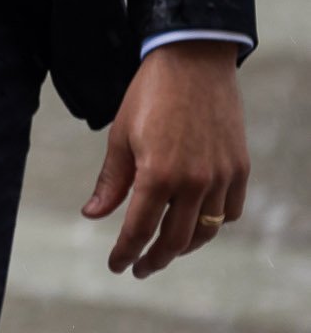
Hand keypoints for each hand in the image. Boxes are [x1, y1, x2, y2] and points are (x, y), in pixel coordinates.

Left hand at [83, 39, 249, 278]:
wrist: (192, 63)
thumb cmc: (148, 97)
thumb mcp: (120, 136)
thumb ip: (111, 181)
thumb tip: (92, 215)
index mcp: (157, 175)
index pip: (139, 229)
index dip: (126, 252)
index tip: (116, 267)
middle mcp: (194, 182)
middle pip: (175, 240)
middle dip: (154, 259)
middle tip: (139, 269)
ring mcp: (221, 177)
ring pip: (205, 230)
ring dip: (184, 247)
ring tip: (165, 250)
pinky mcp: (239, 169)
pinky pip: (229, 212)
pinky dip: (213, 224)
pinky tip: (196, 224)